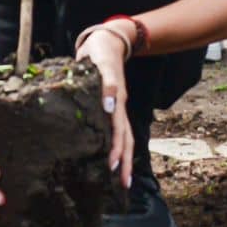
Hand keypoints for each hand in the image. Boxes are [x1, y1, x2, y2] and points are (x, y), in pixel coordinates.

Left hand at [76, 26, 133, 188]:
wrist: (105, 41)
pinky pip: (114, 130)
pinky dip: (114, 146)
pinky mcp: (109, 106)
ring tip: (121, 179)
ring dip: (123, 158)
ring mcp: (114, 107)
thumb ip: (107, 84)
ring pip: (123, 137)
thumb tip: (110, 107)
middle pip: (126, 139)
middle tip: (124, 185)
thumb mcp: (103, 64)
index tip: (113, 167)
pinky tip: (109, 158)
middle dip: (125, 162)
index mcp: (115, 101)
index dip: (117, 149)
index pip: (119, 131)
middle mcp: (117, 107)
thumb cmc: (101, 53)